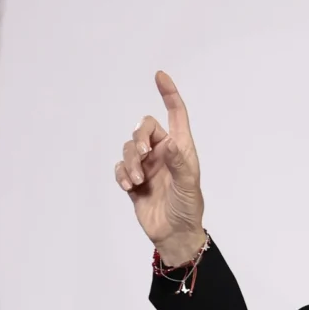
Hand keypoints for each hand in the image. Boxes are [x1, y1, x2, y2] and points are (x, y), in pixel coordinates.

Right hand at [114, 71, 205, 263]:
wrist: (173, 233)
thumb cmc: (188, 208)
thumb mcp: (188, 185)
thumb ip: (179, 163)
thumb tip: (170, 143)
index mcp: (182, 148)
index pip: (176, 114)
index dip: (169, 94)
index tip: (160, 76)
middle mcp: (164, 152)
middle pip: (144, 128)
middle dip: (139, 139)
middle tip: (142, 157)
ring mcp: (148, 165)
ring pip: (129, 148)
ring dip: (129, 162)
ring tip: (136, 181)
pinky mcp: (133, 179)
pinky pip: (119, 166)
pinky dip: (121, 174)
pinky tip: (129, 187)